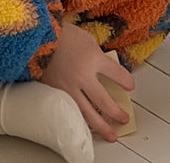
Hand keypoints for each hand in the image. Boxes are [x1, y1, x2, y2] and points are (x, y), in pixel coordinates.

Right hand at [42, 21, 134, 141]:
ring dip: (101, 126)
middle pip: (104, 101)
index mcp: (93, 58)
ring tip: (110, 134)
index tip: (130, 86)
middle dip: (116, 113)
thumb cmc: (64, 35)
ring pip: (87, 113)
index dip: (125, 81)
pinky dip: (81, 122)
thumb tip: (105, 69)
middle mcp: (83, 76)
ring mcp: (68, 87)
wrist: (39, 38)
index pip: (116, 74)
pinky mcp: (56, 94)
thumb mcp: (88, 40)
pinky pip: (71, 112)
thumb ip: (98, 56)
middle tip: (124, 119)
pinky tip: (88, 128)